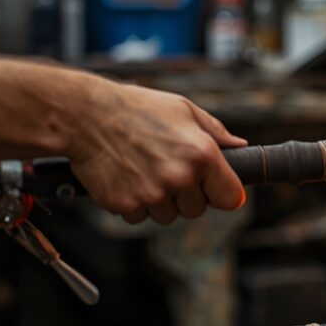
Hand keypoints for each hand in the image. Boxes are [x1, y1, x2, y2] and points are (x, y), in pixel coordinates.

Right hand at [66, 79, 247, 224]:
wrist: (86, 115)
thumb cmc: (137, 108)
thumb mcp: (184, 110)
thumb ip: (216, 132)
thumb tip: (240, 147)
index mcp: (202, 154)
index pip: (230, 198)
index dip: (222, 194)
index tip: (214, 189)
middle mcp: (180, 177)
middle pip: (197, 210)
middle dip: (187, 195)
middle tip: (168, 169)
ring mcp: (152, 194)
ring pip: (168, 216)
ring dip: (160, 201)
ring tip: (145, 170)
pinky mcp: (125, 205)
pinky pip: (140, 217)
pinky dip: (134, 203)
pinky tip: (127, 178)